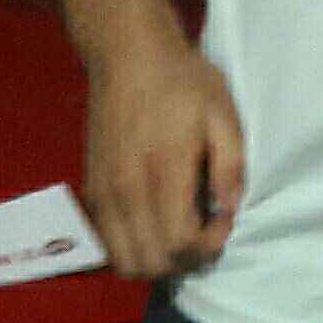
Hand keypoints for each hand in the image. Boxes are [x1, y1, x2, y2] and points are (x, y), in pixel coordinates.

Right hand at [83, 38, 245, 280]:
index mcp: (162, 172)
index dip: (208, 245)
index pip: (179, 244)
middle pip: (151, 263)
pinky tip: (157, 222)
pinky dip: (134, 248)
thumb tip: (231, 207)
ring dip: (158, 260)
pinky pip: (108, 244)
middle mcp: (125, 193)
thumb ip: (230, 164)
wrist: (128, 58)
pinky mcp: (91, 191)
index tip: (225, 218)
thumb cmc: (183, 82)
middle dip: (186, 260)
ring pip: (125, 262)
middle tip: (207, 230)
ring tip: (183, 231)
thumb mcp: (222, 113)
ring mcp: (103, 195)